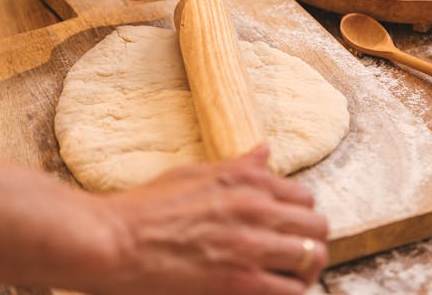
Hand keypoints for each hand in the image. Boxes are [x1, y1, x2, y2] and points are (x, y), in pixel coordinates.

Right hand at [96, 146, 328, 294]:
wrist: (113, 241)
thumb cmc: (145, 207)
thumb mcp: (194, 173)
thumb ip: (238, 165)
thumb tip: (265, 150)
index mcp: (246, 180)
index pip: (304, 196)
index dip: (299, 215)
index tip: (286, 228)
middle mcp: (256, 208)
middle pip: (318, 226)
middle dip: (310, 240)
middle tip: (293, 254)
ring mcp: (251, 245)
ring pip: (313, 258)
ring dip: (305, 268)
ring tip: (287, 275)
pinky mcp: (240, 282)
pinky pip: (291, 291)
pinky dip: (289, 291)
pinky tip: (272, 289)